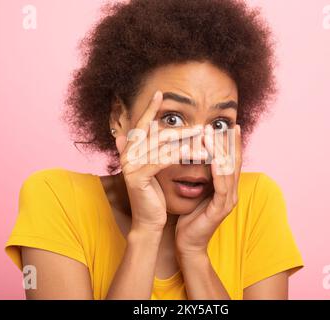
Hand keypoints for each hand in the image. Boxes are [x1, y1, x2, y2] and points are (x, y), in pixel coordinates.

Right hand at [116, 90, 201, 231]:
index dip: (150, 109)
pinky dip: (178, 155)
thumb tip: (131, 133)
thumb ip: (151, 149)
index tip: (160, 93)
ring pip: (161, 146)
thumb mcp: (153, 168)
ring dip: (185, 141)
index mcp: (129, 151)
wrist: (149, 221)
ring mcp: (130, 165)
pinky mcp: (137, 177)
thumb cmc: (154, 195)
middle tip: (200, 125)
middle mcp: (126, 155)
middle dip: (180, 129)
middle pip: (156, 134)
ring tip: (203, 137)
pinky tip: (193, 152)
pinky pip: (161, 160)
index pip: (140, 125)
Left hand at [175, 124, 241, 257]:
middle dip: (230, 142)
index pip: (232, 161)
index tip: (230, 125)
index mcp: (226, 188)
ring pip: (228, 171)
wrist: (187, 243)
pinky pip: (222, 187)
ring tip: (212, 134)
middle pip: (234, 163)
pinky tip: (215, 159)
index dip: (232, 143)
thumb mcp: (196, 191)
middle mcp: (231, 193)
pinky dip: (219, 172)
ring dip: (220, 151)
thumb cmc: (189, 216)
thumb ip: (201, 176)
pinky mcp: (221, 210)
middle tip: (227, 124)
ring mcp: (228, 201)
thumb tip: (194, 155)